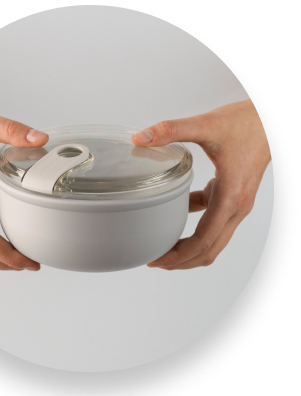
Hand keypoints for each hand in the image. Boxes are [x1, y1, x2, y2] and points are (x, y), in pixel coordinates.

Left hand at [132, 99, 271, 269]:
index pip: (203, 241)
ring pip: (213, 240)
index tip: (156, 259)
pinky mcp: (232, 198)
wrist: (270, 120)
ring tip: (164, 248)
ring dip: (189, 249)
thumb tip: (140, 138)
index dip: (178, 255)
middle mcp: (236, 208)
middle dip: (181, 260)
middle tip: (155, 260)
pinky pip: (213, 221)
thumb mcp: (206, 125)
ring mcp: (236, 205)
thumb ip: (171, 130)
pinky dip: (195, 226)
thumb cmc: (245, 124)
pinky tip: (176, 215)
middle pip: (209, 249)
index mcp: (230, 198)